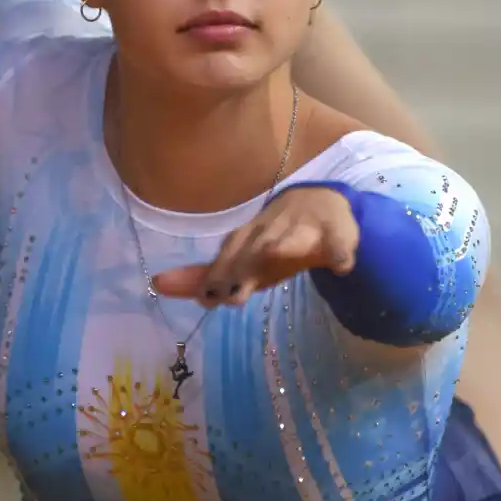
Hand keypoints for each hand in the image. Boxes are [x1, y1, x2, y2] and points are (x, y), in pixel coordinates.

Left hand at [153, 188, 359, 306]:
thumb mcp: (239, 258)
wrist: (319, 203)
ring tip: (277, 256)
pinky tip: (342, 265)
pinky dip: (341, 252)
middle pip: (256, 251)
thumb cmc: (271, 236)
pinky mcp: (336, 234)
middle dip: (244, 268)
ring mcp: (304, 233)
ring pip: (293, 241)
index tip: (208, 298)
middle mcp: (271, 234)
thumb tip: (158, 284)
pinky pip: (340, 243)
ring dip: (284, 248)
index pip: (227, 258)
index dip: (217, 276)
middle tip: (231, 294)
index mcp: (247, 243)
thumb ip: (202, 275)